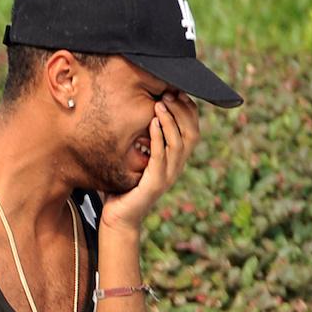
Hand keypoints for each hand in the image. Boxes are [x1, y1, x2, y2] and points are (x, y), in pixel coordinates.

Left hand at [100, 91, 198, 234]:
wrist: (118, 219)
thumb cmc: (123, 189)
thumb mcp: (135, 161)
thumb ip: (141, 142)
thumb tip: (136, 114)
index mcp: (175, 161)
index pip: (192, 130)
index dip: (188, 110)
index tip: (177, 92)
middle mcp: (176, 167)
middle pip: (191, 134)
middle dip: (182, 111)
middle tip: (168, 93)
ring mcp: (167, 176)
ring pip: (179, 143)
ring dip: (171, 121)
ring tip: (159, 104)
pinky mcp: (155, 183)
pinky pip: (160, 156)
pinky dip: (158, 138)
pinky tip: (152, 123)